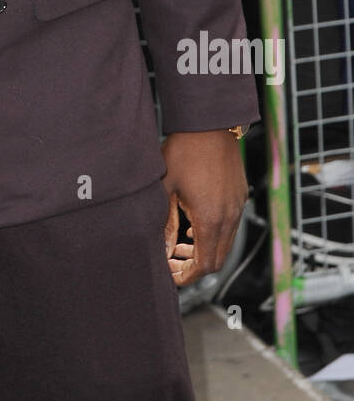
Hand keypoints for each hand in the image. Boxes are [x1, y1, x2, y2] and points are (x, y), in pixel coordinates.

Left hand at [161, 130, 247, 285]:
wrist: (209, 124)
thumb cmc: (184, 152)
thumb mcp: (166, 189)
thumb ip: (165, 224)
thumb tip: (161, 252)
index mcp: (211, 219)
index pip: (205, 265)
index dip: (187, 276)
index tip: (171, 275)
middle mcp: (230, 216)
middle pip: (218, 259)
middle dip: (195, 266)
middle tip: (172, 259)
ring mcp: (238, 206)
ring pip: (225, 243)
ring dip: (204, 250)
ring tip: (179, 243)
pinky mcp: (240, 195)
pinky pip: (230, 226)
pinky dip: (213, 234)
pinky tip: (194, 223)